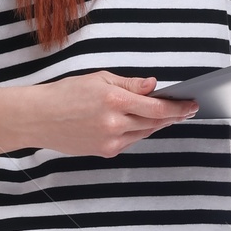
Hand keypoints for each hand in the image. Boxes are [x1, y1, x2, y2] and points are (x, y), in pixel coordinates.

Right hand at [21, 71, 197, 158]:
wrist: (40, 117)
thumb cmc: (66, 94)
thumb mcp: (100, 79)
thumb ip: (130, 84)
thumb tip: (154, 85)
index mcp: (114, 100)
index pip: (157, 107)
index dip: (178, 107)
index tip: (191, 104)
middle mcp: (115, 123)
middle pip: (155, 122)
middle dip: (174, 116)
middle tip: (187, 109)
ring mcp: (110, 141)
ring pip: (144, 133)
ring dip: (158, 124)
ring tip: (169, 115)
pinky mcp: (105, 152)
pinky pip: (130, 141)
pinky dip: (139, 131)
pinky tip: (142, 124)